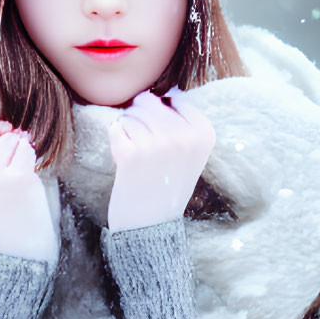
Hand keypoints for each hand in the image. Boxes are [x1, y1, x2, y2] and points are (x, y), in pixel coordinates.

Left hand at [106, 90, 215, 231]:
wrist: (150, 226)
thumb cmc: (167, 184)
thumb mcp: (190, 152)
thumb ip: (183, 121)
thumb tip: (165, 92)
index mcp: (205, 134)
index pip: (174, 98)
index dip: (162, 116)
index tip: (167, 144)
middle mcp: (184, 137)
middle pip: (148, 102)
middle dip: (141, 121)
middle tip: (148, 152)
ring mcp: (158, 144)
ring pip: (130, 114)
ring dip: (129, 133)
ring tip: (139, 159)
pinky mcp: (131, 153)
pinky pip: (115, 128)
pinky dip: (116, 142)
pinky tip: (126, 163)